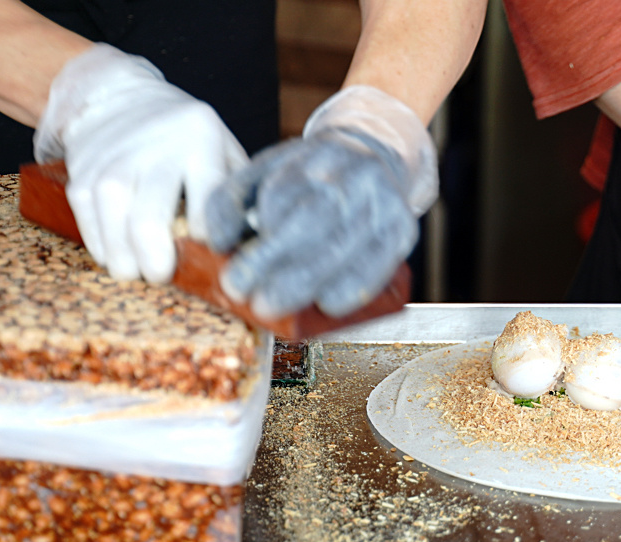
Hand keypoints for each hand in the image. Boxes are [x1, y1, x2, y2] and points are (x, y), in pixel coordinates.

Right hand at [34, 43, 245, 282]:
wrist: (119, 97)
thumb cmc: (184, 138)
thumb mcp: (221, 149)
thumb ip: (237, 193)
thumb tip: (256, 242)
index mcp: (200, 139)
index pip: (207, 200)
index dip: (207, 238)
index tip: (207, 253)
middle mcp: (156, 146)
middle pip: (150, 219)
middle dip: (156, 259)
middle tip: (161, 274)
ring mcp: (114, 159)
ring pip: (115, 223)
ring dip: (124, 258)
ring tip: (136, 270)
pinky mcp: (82, 173)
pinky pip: (88, 222)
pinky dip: (102, 247)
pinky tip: (117, 253)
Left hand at [204, 86, 436, 318]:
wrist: (373, 156)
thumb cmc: (308, 176)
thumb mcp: (264, 172)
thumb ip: (230, 201)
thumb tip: (216, 243)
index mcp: (313, 154)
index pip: (282, 192)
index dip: (259, 238)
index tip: (233, 277)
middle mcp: (353, 172)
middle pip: (315, 219)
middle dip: (280, 265)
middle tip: (253, 300)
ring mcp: (383, 199)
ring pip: (346, 244)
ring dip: (310, 283)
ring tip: (278, 309)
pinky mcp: (404, 227)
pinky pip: (380, 262)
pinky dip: (354, 286)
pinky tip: (328, 305)